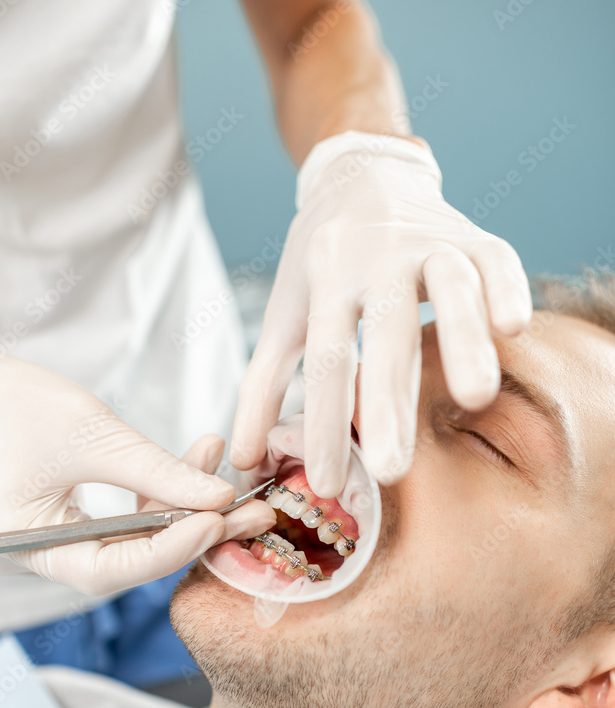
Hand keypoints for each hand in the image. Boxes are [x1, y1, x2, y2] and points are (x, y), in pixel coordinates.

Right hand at [0, 331, 273, 594]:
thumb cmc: (7, 398)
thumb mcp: (89, 432)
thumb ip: (154, 469)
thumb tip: (220, 497)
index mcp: (17, 543)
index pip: (105, 569)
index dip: (167, 549)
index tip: (217, 521)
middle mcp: (30, 557)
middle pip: (124, 561)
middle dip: (189, 533)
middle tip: (249, 512)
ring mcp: (44, 544)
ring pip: (127, 542)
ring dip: (179, 511)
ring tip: (225, 478)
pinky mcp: (60, 524)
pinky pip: (117, 525)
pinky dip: (155, 498)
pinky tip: (193, 466)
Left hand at [230, 131, 531, 496]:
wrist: (360, 173)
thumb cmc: (319, 261)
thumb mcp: (285, 315)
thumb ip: (264, 386)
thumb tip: (244, 460)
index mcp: (325, 279)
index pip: (325, 360)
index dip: (324, 423)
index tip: (328, 483)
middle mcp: (375, 257)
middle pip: (384, 334)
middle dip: (389, 403)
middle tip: (391, 470)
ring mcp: (428, 241)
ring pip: (450, 288)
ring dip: (464, 340)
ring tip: (476, 400)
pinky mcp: (472, 233)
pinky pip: (496, 258)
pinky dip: (507, 288)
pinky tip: (513, 328)